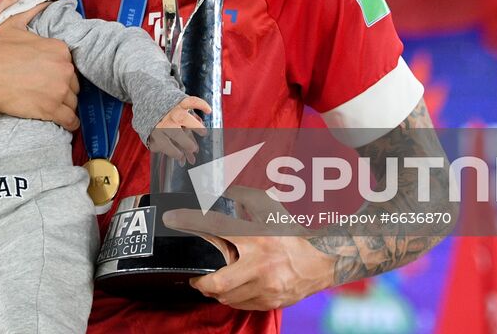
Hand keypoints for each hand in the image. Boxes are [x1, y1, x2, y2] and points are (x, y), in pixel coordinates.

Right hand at [0, 12, 78, 129]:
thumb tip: (45, 2)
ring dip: (66, 105)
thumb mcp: (13, 25)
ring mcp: (59, 90)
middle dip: (64, 88)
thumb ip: (32, 11)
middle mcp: (64, 68)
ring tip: (53, 107)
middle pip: (73, 83)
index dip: (60, 71)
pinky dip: (70, 122)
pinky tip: (66, 123)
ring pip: (73, 102)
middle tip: (48, 92)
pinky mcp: (52, 110)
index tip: (49, 77)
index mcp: (59, 48)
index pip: (70, 64)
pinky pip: (71, 119)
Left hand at [147, 96, 210, 163]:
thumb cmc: (155, 123)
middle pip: (176, 134)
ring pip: (185, 119)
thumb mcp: (153, 136)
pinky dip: (200, 104)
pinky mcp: (179, 102)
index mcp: (156, 132)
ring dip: (196, 127)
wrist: (149, 99)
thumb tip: (182, 161)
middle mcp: (165, 121)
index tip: (181, 157)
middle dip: (186, 143)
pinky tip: (208, 110)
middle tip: (194, 149)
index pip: (166, 145)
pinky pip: (191, 102)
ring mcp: (173, 111)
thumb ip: (167, 148)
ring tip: (204, 133)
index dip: (175, 153)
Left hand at [163, 186, 334, 310]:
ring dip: (214, 290)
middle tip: (194, 275)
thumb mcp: (270, 209)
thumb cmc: (293, 234)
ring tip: (211, 281)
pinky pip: (240, 305)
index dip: (190, 221)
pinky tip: (231, 289)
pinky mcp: (270, 302)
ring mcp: (265, 288)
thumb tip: (222, 191)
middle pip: (217, 282)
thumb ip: (245, 198)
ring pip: (227, 297)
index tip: (173, 218)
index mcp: (258, 238)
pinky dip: (231, 298)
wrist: (323, 261)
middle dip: (200, 281)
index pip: (216, 227)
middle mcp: (260, 266)